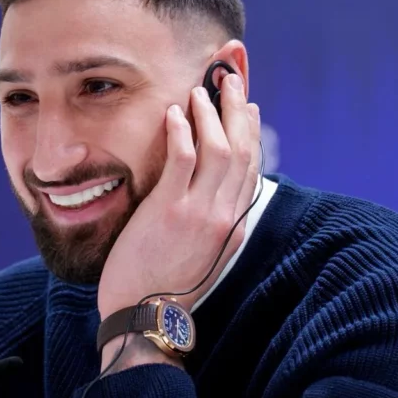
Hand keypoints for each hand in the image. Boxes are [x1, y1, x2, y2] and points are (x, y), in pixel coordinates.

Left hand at [97, 73, 260, 341]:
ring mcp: (200, 213)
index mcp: (234, 225)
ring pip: (217, 149)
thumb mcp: (204, 256)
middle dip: (237, 110)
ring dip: (210, 114)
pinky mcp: (170, 211)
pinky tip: (175, 113)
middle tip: (228, 81)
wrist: (145, 316)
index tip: (247, 107)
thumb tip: (216, 200)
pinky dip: (182, 131)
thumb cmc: (166, 288)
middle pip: (241, 150)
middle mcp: (224, 216)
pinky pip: (182, 160)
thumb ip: (214, 224)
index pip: (251, 168)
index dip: (251, 132)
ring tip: (198, 90)